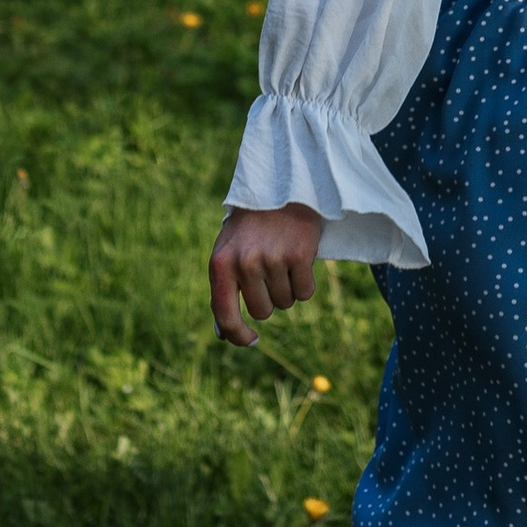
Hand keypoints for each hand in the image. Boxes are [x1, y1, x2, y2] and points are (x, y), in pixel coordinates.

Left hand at [211, 201, 323, 345]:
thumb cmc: (250, 228)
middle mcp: (245, 264)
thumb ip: (225, 291)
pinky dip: (305, 283)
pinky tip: (299, 259)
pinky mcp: (299, 256)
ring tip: (283, 259)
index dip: (237, 334)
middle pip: (263, 311)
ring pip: (286, 303)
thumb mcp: (228, 253)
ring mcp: (273, 260)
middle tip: (270, 271)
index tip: (251, 340)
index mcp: (220, 264)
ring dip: (288, 288)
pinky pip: (305, 293)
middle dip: (269, 299)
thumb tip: (224, 334)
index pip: (225, 315)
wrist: (279, 187)